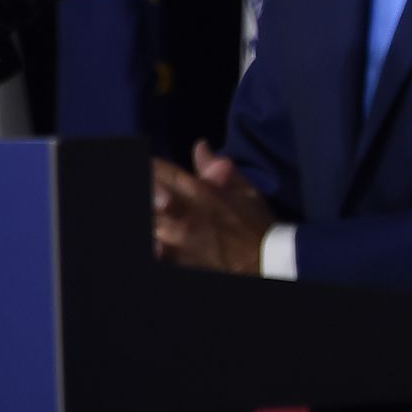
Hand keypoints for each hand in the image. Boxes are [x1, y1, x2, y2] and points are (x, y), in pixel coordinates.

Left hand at [151, 140, 276, 273]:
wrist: (265, 265)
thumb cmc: (257, 226)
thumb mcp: (246, 191)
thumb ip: (219, 168)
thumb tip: (200, 146)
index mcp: (199, 192)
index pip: (159, 171)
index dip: (151, 168)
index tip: (151, 168)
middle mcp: (182, 215)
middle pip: (146, 195)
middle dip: (147, 191)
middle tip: (156, 197)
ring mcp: (175, 241)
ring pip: (147, 222)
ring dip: (149, 216)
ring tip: (155, 216)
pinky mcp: (176, 262)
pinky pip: (155, 251)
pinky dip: (154, 246)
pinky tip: (157, 243)